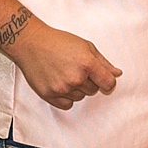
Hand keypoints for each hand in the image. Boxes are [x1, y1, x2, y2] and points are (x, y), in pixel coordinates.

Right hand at [7, 22, 121, 110]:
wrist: (31, 43)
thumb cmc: (58, 42)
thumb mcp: (85, 46)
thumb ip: (103, 62)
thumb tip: (117, 74)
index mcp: (87, 64)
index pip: (108, 83)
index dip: (108, 82)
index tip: (103, 80)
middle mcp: (75, 78)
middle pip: (93, 90)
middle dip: (88, 82)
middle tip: (75, 69)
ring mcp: (62, 88)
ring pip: (80, 97)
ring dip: (76, 89)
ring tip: (65, 74)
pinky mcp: (49, 95)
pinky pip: (67, 104)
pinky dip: (66, 97)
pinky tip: (60, 84)